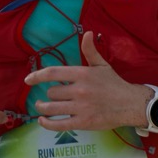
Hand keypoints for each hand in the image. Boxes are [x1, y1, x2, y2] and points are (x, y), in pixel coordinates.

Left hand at [24, 32, 146, 131]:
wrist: (130, 104)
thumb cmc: (114, 84)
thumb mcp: (102, 65)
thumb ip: (91, 51)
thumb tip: (88, 33)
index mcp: (82, 74)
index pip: (53, 73)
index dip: (37, 76)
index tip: (28, 80)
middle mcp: (79, 90)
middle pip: (52, 93)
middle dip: (50, 95)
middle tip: (52, 96)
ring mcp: (80, 108)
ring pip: (51, 108)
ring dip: (43, 108)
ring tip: (41, 107)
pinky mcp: (82, 123)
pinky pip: (58, 124)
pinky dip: (46, 123)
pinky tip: (42, 121)